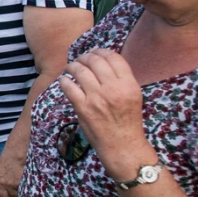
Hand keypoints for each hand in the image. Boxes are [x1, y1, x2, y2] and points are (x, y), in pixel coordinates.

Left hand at [0, 151, 23, 196]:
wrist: (17, 151)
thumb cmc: (10, 156)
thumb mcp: (0, 168)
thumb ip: (1, 178)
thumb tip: (4, 188)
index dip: (1, 196)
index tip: (5, 196)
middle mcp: (0, 183)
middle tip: (14, 194)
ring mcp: (9, 184)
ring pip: (14, 195)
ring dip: (18, 192)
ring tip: (21, 184)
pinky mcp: (18, 184)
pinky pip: (21, 191)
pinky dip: (24, 188)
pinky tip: (25, 182)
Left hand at [58, 49, 150, 178]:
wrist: (122, 145)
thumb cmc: (127, 121)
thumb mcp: (133, 96)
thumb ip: (121, 79)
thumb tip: (102, 61)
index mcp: (129, 84)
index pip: (113, 57)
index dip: (101, 51)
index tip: (94, 52)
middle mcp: (113, 89)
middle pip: (95, 60)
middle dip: (85, 56)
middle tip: (80, 59)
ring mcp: (97, 98)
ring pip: (80, 70)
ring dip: (72, 66)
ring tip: (71, 67)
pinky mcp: (83, 107)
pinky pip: (69, 86)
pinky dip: (64, 80)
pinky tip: (65, 80)